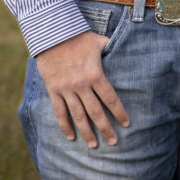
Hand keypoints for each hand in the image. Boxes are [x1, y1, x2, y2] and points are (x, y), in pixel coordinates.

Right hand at [35, 30, 129, 147]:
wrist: (52, 34)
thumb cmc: (78, 36)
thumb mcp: (98, 41)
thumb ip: (110, 47)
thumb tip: (123, 45)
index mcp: (95, 75)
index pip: (110, 99)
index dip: (119, 113)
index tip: (126, 124)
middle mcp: (82, 85)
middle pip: (96, 112)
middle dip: (106, 129)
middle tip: (113, 142)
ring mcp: (67, 90)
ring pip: (78, 116)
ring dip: (87, 132)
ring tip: (94, 145)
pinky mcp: (54, 90)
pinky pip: (60, 112)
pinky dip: (65, 126)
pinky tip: (71, 137)